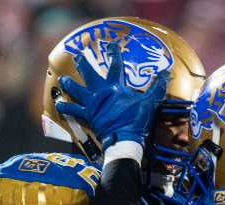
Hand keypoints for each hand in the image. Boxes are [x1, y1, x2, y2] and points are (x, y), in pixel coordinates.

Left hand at [55, 42, 169, 150]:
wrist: (123, 138)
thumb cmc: (135, 119)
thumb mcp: (149, 102)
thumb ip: (157, 87)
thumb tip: (166, 73)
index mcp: (115, 86)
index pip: (115, 65)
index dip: (113, 53)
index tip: (111, 45)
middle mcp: (101, 92)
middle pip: (89, 74)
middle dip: (83, 63)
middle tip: (77, 56)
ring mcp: (92, 103)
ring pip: (77, 90)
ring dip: (69, 83)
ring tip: (62, 79)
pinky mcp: (87, 115)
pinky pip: (73, 110)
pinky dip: (65, 107)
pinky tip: (58, 103)